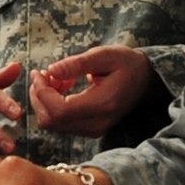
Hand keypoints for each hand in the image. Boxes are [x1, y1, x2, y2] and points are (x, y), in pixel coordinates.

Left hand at [28, 45, 156, 136]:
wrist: (145, 81)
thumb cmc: (126, 64)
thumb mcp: (104, 55)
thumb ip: (77, 64)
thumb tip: (50, 70)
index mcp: (103, 104)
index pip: (60, 110)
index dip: (42, 92)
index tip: (39, 72)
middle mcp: (97, 123)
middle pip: (51, 120)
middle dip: (39, 96)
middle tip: (45, 73)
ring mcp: (93, 130)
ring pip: (52, 123)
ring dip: (45, 100)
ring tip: (56, 77)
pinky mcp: (88, 130)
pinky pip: (60, 123)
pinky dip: (53, 105)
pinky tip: (62, 87)